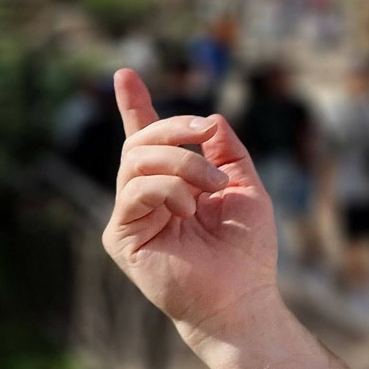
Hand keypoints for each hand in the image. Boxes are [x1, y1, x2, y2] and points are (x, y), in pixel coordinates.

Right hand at [104, 68, 281, 346]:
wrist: (243, 295)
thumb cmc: (247, 249)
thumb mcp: (246, 186)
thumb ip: (227, 151)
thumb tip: (212, 119)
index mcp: (174, 183)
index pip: (147, 138)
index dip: (135, 105)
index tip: (124, 73)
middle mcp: (146, 196)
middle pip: (141, 141)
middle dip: (177, 128)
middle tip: (208, 132)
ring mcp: (131, 215)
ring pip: (138, 160)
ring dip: (183, 163)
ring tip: (212, 188)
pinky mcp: (121, 236)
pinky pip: (135, 190)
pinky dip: (169, 189)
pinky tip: (189, 209)